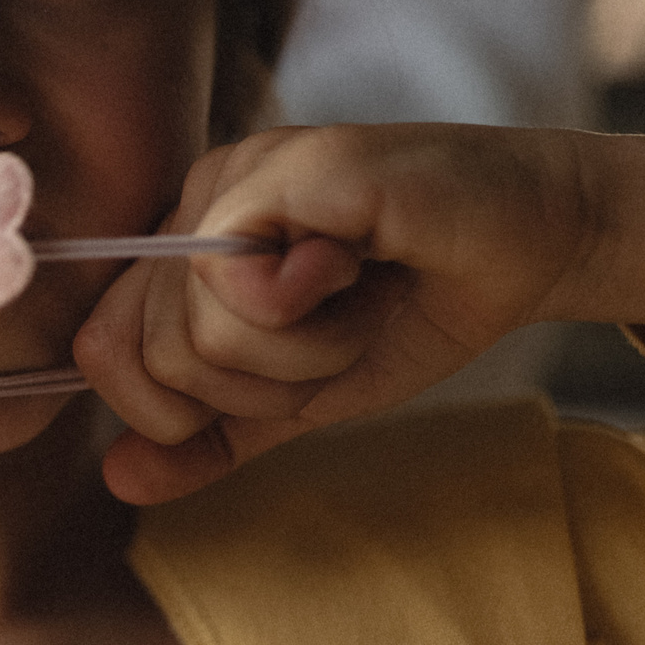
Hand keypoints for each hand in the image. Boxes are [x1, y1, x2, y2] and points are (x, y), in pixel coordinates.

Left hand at [76, 124, 601, 503]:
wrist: (537, 245)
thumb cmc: (418, 307)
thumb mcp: (303, 396)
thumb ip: (213, 438)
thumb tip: (117, 478)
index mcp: (184, 248)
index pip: (107, 352)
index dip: (184, 406)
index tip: (285, 376)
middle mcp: (197, 199)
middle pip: (152, 356)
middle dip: (259, 388)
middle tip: (336, 334)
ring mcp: (239, 175)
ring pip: (198, 334)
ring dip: (301, 354)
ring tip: (357, 297)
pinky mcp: (287, 166)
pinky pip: (239, 284)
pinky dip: (312, 313)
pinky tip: (360, 266)